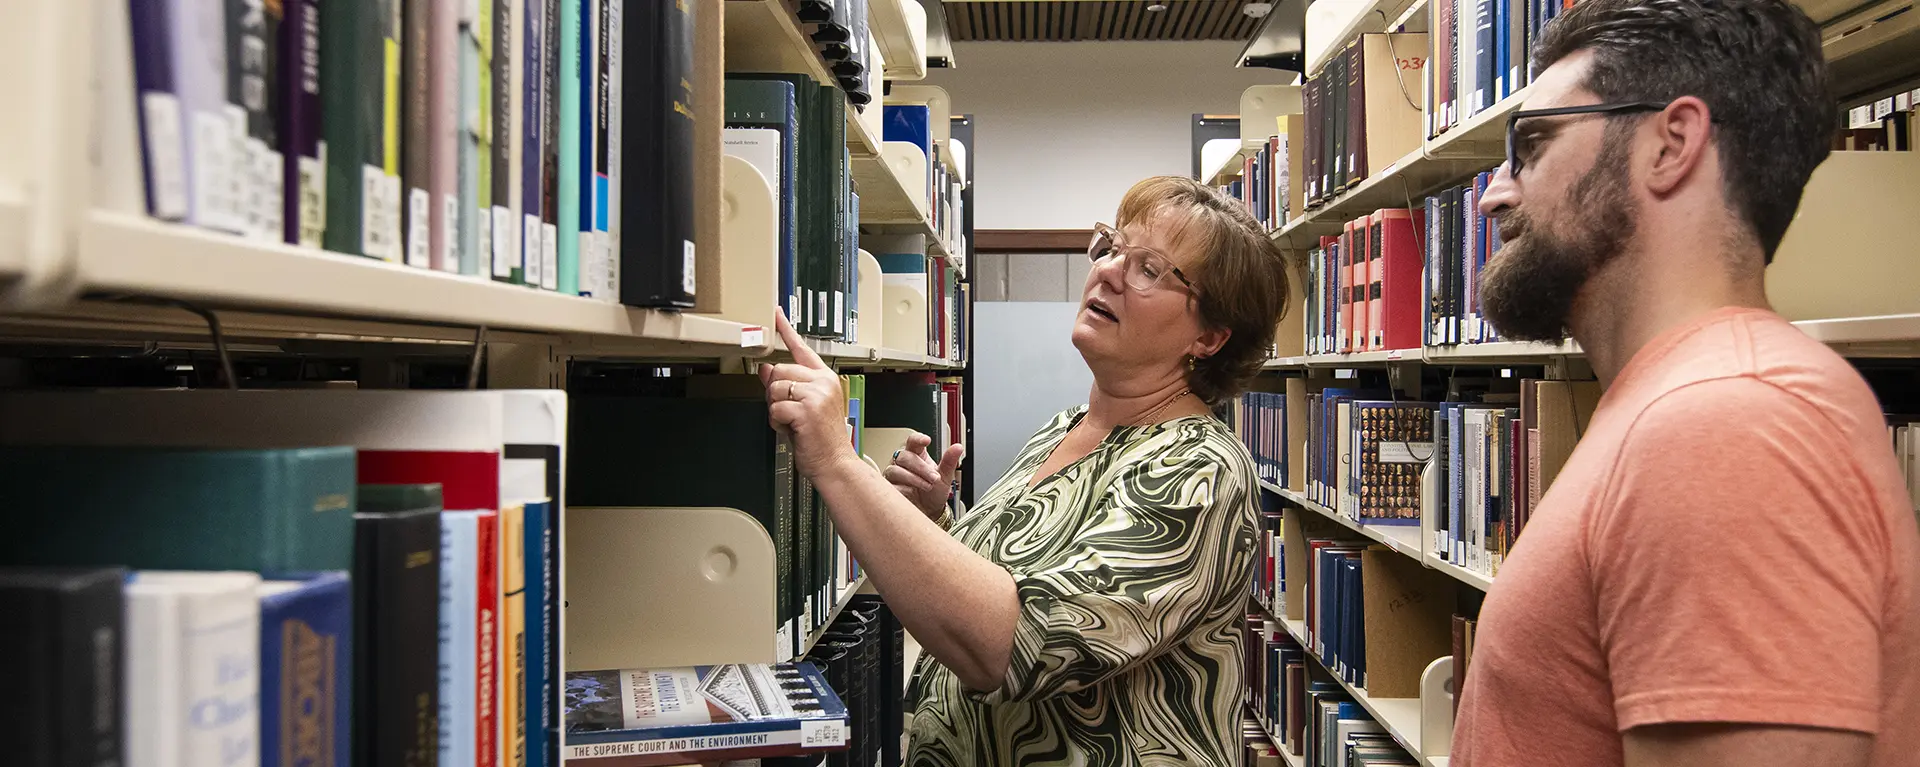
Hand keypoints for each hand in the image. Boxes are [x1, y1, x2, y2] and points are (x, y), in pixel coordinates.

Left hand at [759, 309, 855, 478]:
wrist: (835, 463)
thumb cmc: (821, 439)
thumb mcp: (802, 407)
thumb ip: (785, 385)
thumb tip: (765, 368)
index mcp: (824, 378)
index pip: (801, 348)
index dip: (786, 329)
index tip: (776, 313)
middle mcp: (822, 382)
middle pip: (779, 369)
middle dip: (774, 392)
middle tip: (786, 411)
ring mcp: (816, 394)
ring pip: (774, 387)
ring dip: (775, 408)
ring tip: (791, 422)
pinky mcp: (807, 409)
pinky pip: (774, 407)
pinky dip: (777, 422)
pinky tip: (792, 430)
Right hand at [885, 431, 964, 520]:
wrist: (929, 512)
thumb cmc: (934, 493)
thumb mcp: (945, 477)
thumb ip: (949, 461)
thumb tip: (958, 447)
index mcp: (917, 455)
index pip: (913, 441)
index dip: (918, 439)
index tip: (926, 441)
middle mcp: (903, 463)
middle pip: (905, 456)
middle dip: (921, 467)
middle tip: (934, 477)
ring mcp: (894, 475)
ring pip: (895, 469)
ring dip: (913, 478)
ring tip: (927, 486)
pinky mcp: (889, 488)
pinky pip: (889, 485)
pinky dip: (902, 488)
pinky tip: (912, 493)